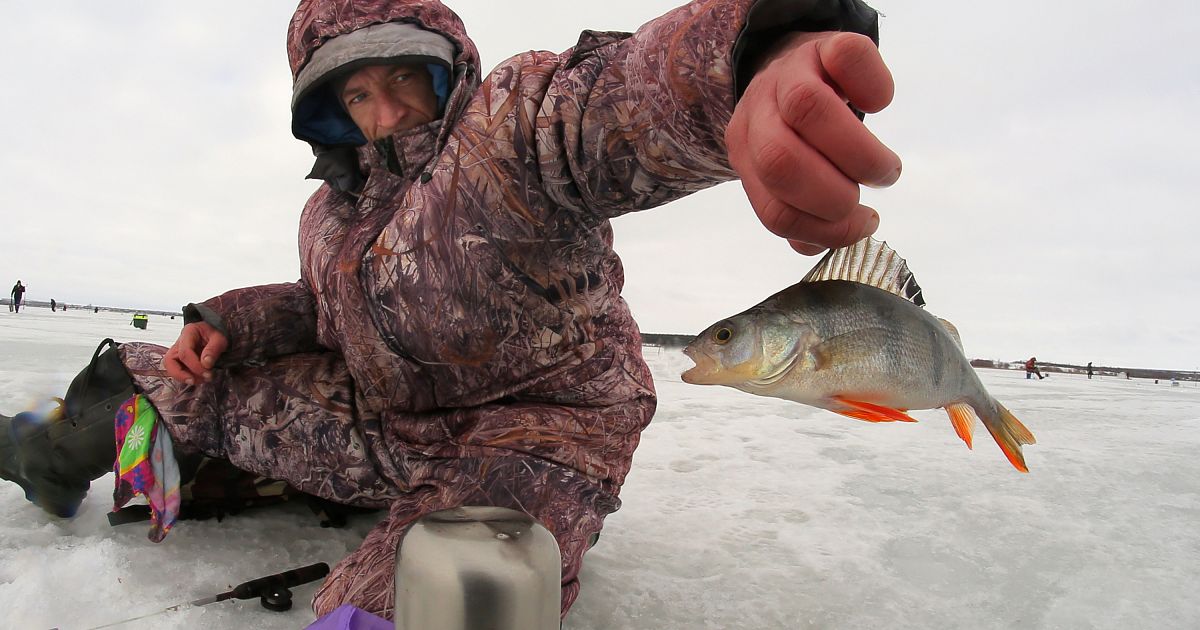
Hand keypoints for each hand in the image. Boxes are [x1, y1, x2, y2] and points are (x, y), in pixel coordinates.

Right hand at [163, 322, 227, 384]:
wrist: (214, 333)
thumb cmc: (215, 333)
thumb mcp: (220, 338)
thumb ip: (213, 349)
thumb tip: (206, 364)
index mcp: (188, 333)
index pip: (184, 352)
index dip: (195, 365)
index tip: (207, 373)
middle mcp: (179, 343)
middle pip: (169, 360)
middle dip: (181, 374)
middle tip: (196, 381)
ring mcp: (177, 352)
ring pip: (170, 367)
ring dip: (183, 377)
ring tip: (201, 380)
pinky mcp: (180, 360)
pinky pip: (177, 370)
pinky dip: (186, 377)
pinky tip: (199, 378)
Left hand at [727, 31, 900, 254]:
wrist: (795, 62)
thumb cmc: (798, 131)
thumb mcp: (789, 173)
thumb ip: (800, 212)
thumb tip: (821, 241)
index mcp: (747, 156)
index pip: (773, 209)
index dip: (823, 229)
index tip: (862, 226)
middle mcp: (757, 114)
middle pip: (779, 161)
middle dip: (834, 196)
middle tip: (869, 200)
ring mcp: (787, 74)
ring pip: (808, 110)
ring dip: (858, 154)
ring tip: (885, 171)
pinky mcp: (824, 44)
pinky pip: (847, 58)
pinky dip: (873, 87)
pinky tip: (878, 104)